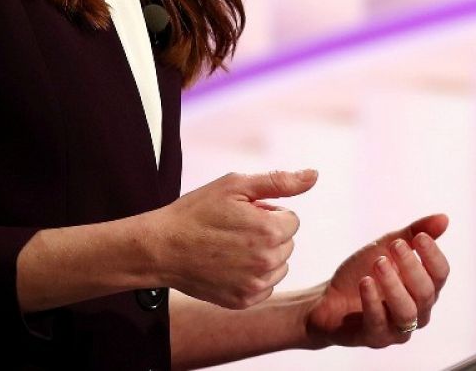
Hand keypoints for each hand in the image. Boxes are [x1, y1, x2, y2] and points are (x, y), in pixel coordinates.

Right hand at [152, 169, 316, 308]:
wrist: (161, 247)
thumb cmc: (197, 211)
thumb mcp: (236, 186)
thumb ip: (280, 182)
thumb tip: (314, 175)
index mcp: (271, 230)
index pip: (291, 219)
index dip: (267, 212)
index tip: (242, 214)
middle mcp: (268, 261)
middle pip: (286, 242)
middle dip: (267, 233)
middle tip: (234, 229)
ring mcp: (256, 285)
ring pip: (279, 265)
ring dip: (263, 255)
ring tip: (231, 247)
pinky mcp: (243, 301)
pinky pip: (265, 286)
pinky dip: (252, 276)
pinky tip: (228, 266)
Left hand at [304, 214, 450, 348]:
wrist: (329, 298)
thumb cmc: (363, 272)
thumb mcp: (387, 247)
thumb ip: (413, 233)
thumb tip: (444, 218)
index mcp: (425, 289)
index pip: (441, 274)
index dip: (433, 255)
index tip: (419, 237)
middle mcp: (417, 312)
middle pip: (426, 293)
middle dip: (412, 267)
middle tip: (395, 245)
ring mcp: (397, 329)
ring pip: (407, 312)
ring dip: (394, 285)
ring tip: (379, 263)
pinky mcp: (375, 339)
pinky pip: (379, 322)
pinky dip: (373, 301)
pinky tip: (365, 282)